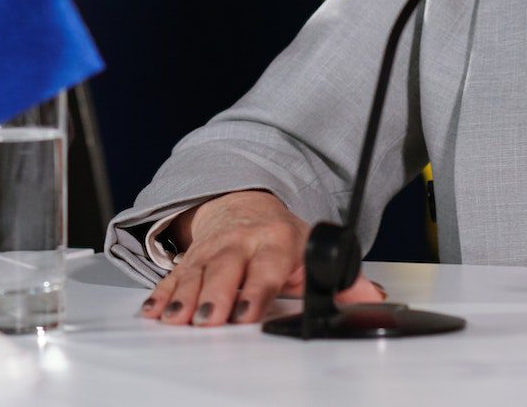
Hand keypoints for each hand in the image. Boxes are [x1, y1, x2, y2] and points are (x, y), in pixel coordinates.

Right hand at [139, 190, 381, 326]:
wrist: (245, 206)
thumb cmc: (280, 239)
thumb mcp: (310, 254)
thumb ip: (344, 283)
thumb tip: (374, 303)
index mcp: (274, 242)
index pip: (265, 269)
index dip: (254, 292)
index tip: (246, 314)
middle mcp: (240, 243)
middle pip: (224, 269)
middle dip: (214, 295)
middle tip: (207, 319)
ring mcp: (211, 250)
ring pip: (195, 274)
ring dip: (183, 297)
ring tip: (174, 319)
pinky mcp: (190, 259)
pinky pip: (172, 275)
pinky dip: (160, 293)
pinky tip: (153, 311)